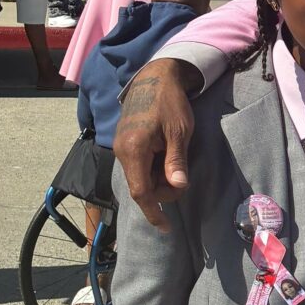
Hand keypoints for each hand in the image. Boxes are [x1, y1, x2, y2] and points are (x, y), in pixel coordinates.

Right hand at [114, 61, 199, 228]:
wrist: (155, 77)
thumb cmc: (170, 102)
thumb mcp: (180, 132)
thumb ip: (177, 161)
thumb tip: (178, 186)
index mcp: (133, 149)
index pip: (140, 192)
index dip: (153, 211)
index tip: (166, 227)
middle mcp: (122, 151)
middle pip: (141, 187)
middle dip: (163, 190)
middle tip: (183, 177)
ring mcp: (121, 147)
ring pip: (140, 177)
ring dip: (159, 179)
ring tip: (175, 160)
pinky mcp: (125, 143)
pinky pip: (139, 166)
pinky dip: (154, 169)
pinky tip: (166, 157)